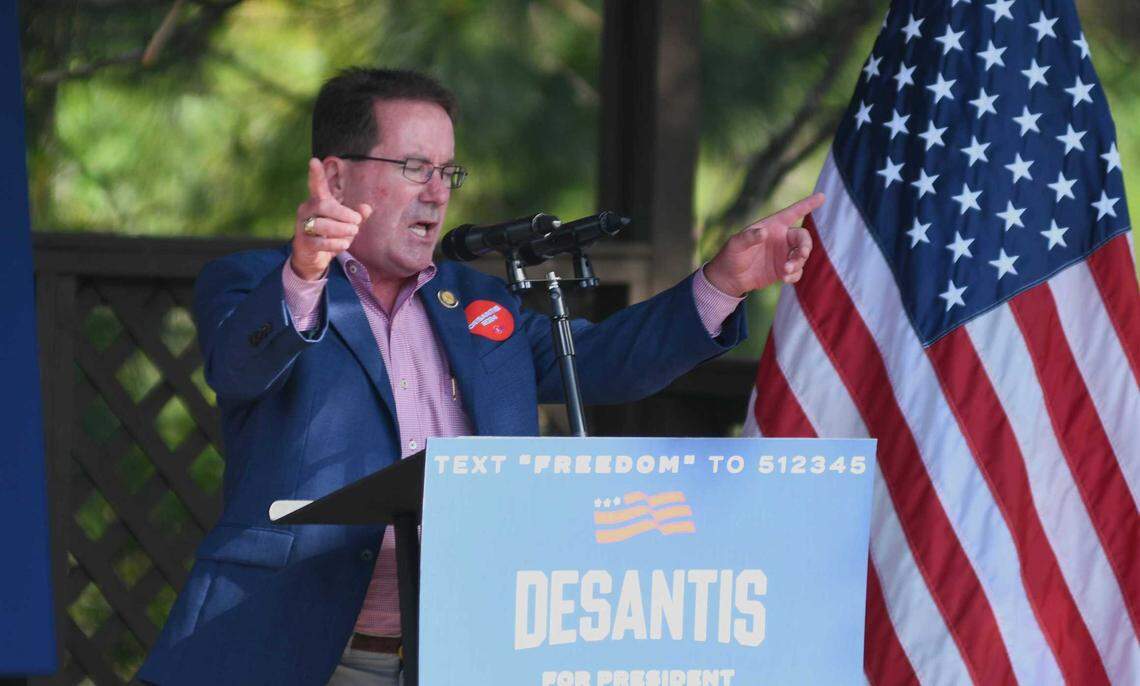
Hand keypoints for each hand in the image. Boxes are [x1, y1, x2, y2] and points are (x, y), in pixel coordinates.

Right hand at [290, 158, 372, 280]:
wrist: (312, 257)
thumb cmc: (330, 235)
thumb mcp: (346, 225)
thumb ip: (357, 216)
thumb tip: (367, 207)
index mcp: (318, 202)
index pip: (316, 186)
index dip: (316, 174)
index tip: (314, 160)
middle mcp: (307, 210)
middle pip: (323, 204)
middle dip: (343, 214)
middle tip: (357, 223)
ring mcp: (303, 226)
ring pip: (321, 223)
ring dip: (341, 230)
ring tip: (352, 233)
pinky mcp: (303, 242)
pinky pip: (319, 242)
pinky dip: (335, 244)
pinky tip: (343, 245)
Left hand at [703, 192, 823, 295]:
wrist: (730, 278)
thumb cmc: (731, 256)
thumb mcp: (736, 244)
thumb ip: (749, 237)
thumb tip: (764, 233)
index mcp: (772, 226)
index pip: (793, 213)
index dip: (808, 204)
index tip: (822, 196)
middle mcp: (781, 238)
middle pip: (803, 237)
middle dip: (805, 246)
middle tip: (801, 255)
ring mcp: (784, 254)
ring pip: (802, 256)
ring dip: (798, 263)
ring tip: (785, 271)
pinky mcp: (784, 269)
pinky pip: (797, 271)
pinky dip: (795, 275)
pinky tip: (785, 279)